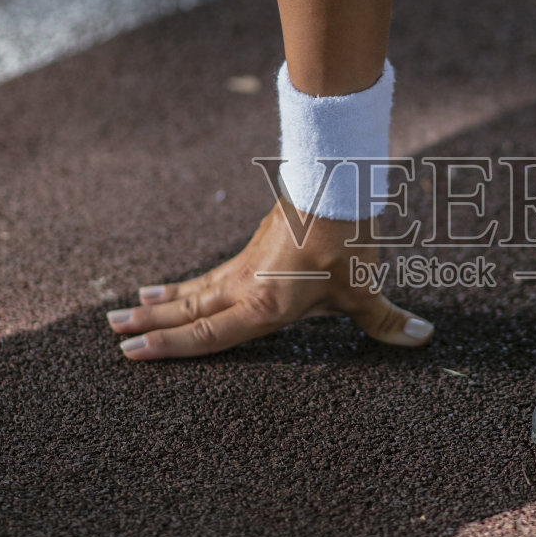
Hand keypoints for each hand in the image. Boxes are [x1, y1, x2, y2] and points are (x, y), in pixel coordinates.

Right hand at [108, 200, 433, 358]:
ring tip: (127, 308)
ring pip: (195, 290)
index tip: (134, 350)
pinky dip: (188, 285)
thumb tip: (423, 340)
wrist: (338, 186)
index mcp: (264, 306)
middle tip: (112, 329)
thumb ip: (387, 322)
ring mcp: (246, 266)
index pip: (208, 334)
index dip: (170, 346)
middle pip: (188, 310)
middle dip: (150, 322)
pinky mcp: (253, 250)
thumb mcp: (367, 290)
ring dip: (162, 301)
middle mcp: (245, 288)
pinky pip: (211, 275)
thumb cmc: (350, 243)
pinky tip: (175, 288)